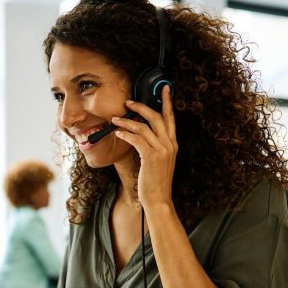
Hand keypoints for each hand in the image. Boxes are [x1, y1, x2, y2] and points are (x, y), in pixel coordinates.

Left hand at [112, 85, 176, 210]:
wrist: (159, 199)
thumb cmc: (155, 181)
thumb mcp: (158, 161)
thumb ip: (154, 146)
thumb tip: (139, 133)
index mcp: (173, 144)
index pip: (171, 118)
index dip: (168, 102)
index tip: (165, 89)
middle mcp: (170, 144)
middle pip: (157, 117)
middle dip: (141, 107)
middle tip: (128, 102)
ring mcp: (162, 150)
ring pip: (143, 127)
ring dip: (127, 121)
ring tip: (115, 119)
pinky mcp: (151, 157)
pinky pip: (136, 139)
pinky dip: (126, 134)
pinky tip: (118, 133)